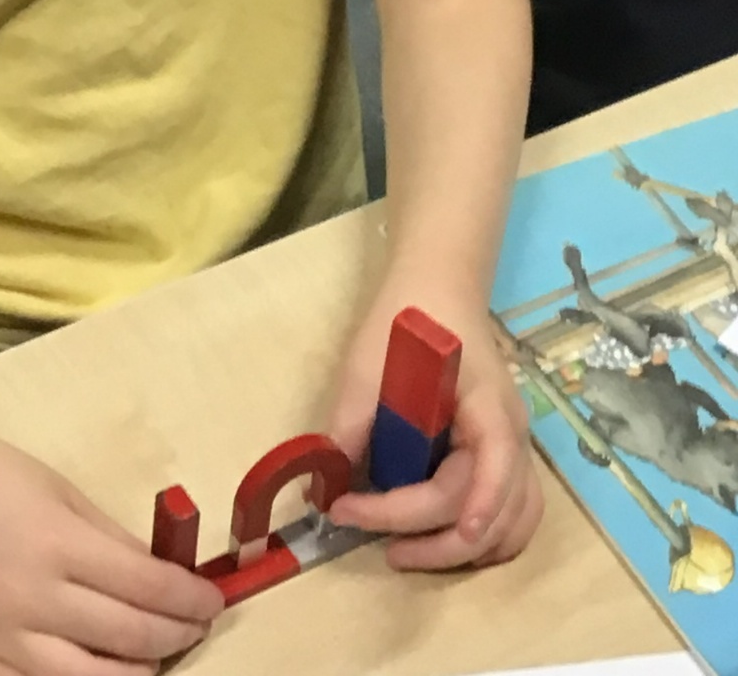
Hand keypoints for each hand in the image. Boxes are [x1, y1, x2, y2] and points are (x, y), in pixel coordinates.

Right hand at [0, 407, 223, 675]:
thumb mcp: (56, 489)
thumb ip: (107, 535)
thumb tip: (155, 572)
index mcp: (56, 544)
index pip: (146, 588)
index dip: (189, 599)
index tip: (212, 600)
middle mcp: (30, 600)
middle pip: (128, 640)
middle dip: (175, 637)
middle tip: (195, 626)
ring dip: (136, 674)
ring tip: (155, 657)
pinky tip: (99, 674)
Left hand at [325, 284, 542, 570]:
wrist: (437, 288)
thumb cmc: (406, 320)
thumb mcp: (368, 365)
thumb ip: (352, 425)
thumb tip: (324, 488)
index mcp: (487, 406)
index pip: (486, 471)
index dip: (448, 510)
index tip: (380, 521)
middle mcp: (514, 435)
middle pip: (494, 512)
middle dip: (437, 544)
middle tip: (379, 547)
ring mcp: (516, 448)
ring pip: (514, 525)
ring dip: (465, 552)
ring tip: (408, 552)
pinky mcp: (505, 456)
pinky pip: (513, 514)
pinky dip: (484, 539)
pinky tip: (439, 540)